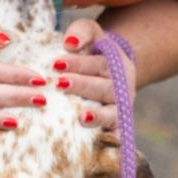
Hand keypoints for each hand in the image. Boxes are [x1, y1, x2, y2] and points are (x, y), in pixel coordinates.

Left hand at [53, 18, 136, 132]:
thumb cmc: (94, 55)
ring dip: (97, 116)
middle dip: (82, 85)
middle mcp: (121, 88)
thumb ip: (82, 32)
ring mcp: (120, 110)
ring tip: (81, 117)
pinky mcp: (117, 129)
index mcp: (115, 65)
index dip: (79, 64)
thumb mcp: (92, 37)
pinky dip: (113, 142)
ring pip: (112, 113)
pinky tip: (102, 145)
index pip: (98, 64)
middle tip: (59, 84)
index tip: (56, 63)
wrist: (113, 77)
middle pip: (104, 88)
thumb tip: (69, 42)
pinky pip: (117, 137)